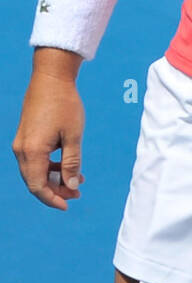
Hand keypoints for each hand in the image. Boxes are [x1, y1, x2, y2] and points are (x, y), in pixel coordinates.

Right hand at [13, 62, 85, 210]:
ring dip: (54, 178)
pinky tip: (66, 163)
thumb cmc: (65, 104)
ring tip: (78, 178)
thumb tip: (71, 186)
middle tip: (77, 192)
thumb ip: (72, 163)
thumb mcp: (73, 135)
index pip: (37, 187)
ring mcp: (21, 142)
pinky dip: (49, 166)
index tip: (68, 204)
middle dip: (56, 190)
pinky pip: (34, 159)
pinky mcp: (25, 136)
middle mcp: (21, 149)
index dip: (52, 199)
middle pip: (34, 181)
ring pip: (34, 171)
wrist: (51, 78)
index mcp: (32, 152)